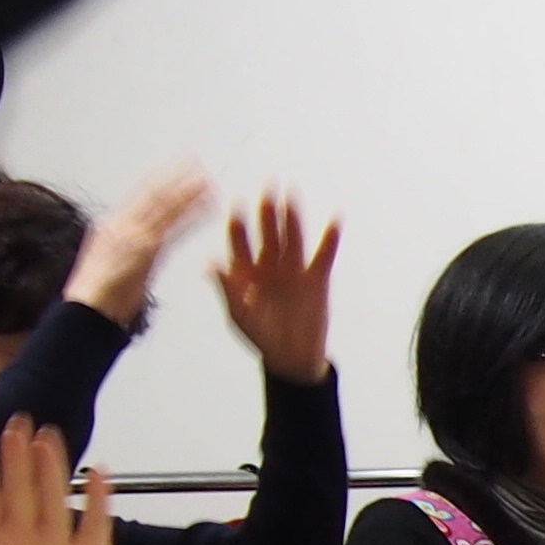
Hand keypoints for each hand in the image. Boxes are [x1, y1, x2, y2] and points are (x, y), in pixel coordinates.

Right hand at [65, 165, 211, 329]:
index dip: (159, 178)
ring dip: (189, 192)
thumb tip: (137, 243)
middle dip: (175, 176)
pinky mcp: (147, 250)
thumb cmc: (98, 295)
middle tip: (194, 161)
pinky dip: (193, 216)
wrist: (88, 310)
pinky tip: (209, 207)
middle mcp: (122, 225)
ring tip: (209, 180)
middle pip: (153, 193)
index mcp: (112, 226)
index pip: (139, 194)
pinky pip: (175, 228)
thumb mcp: (107, 262)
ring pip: (166, 206)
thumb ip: (125, 248)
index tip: (174, 165)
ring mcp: (135, 236)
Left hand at [216, 191, 339, 384]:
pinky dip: (330, 237)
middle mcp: (269, 264)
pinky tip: (335, 218)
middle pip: (267, 232)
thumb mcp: (239, 315)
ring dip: (293, 216)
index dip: (239, 223)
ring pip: (293, 237)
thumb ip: (227, 288)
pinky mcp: (316, 277)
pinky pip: (324, 253)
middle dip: (267, 211)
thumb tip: (209, 264)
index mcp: (246, 271)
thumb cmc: (262, 337)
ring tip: (292, 194)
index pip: (240, 241)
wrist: (292, 357)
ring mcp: (293, 269)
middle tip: (267, 187)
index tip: (236, 205)